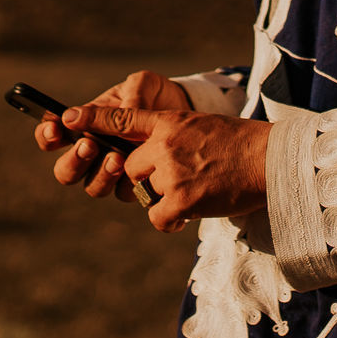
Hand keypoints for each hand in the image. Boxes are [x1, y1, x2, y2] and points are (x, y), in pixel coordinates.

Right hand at [34, 69, 190, 201]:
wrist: (188, 111)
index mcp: (85, 126)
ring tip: (117, 158)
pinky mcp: (136, 184)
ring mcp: (112, 171)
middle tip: (90, 146)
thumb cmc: (156, 95)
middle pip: (66, 171)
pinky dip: (130, 183)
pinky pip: (125, 192)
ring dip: (101, 175)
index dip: (46, 135)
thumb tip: (99, 116)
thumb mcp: (143, 85)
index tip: (55, 129)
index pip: (52, 136)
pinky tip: (142, 171)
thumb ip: (126, 97)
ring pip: (93, 187)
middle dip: (74, 161)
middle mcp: (93, 153)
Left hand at [59, 104, 271, 232]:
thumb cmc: (241, 144)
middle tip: (185, 177)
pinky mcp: (181, 199)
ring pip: (148, 193)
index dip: (92, 119)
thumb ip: (171, 137)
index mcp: (170, 122)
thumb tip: (151, 161)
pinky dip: (172, 220)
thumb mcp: (201, 126)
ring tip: (200, 188)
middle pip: (132, 167)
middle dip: (151, 177)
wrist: (270, 160)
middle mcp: (164, 144)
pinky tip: (194, 210)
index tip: (66, 120)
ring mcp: (171, 172)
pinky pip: (157, 217)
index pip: (123, 117)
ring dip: (168, 198)